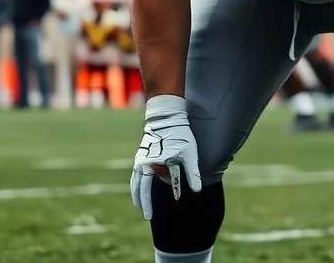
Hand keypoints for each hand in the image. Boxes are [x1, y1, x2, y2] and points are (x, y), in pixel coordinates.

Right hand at [130, 94, 201, 219]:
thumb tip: (197, 191)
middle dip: (143, 203)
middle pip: (139, 189)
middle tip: (147, 217)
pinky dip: (137, 185)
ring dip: (138, 195)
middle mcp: (144, 164)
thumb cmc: (180, 135)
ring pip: (135, 182)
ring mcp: (140, 160)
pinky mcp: (140, 156)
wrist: (166, 116)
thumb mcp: (189, 154)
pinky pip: (136, 175)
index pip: (153, 188)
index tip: (153, 216)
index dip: (155, 201)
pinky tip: (141, 190)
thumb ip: (192, 173)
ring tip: (140, 207)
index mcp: (154, 164)